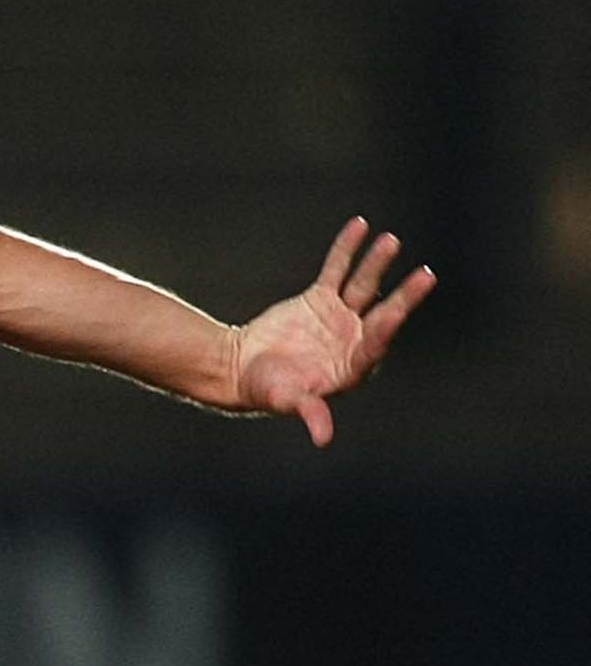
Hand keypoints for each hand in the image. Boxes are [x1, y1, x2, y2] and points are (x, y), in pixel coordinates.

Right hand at [231, 219, 432, 445]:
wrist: (240, 369)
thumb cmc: (265, 389)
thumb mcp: (287, 399)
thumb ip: (310, 413)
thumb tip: (323, 439)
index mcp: (351, 367)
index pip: (374, 345)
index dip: (385, 329)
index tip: (395, 312)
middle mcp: (353, 340)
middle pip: (382, 313)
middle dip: (404, 296)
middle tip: (426, 276)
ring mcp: (339, 317)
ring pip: (364, 286)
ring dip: (377, 264)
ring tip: (391, 240)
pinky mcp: (321, 300)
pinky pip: (337, 270)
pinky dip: (348, 249)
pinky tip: (361, 226)